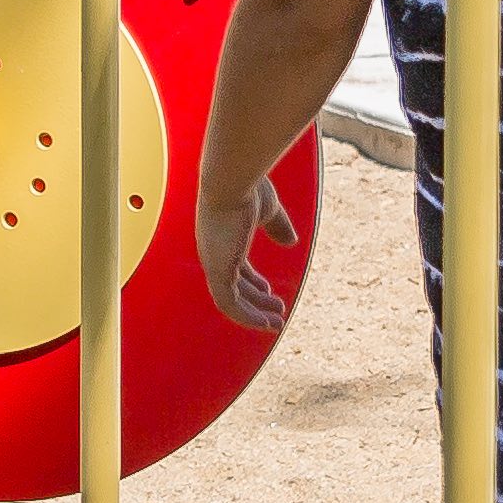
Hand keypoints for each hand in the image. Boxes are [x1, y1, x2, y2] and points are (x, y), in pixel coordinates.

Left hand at [212, 177, 301, 328]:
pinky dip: (248, 317)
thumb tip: (290, 242)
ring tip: (276, 322)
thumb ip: (277, 226)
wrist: (232, 178)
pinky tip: (267, 324)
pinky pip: (229, 304)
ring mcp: (212, 261)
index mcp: (220, 236)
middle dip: (255, 300)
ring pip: (230, 299)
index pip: (233, 266)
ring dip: (253, 313)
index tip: (268, 291)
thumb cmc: (248, 185)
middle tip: (277, 310)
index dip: (251, 281)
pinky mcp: (217, 270)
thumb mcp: (268, 209)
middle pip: (233, 284)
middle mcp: (212, 250)